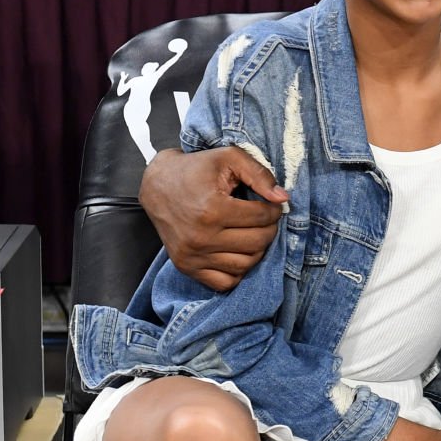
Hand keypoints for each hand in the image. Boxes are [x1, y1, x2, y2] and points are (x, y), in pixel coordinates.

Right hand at [138, 147, 288, 290]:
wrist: (158, 185)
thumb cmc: (196, 169)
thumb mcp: (229, 157)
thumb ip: (259, 174)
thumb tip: (283, 198)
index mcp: (212, 210)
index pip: (262, 218)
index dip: (274, 209)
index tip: (272, 205)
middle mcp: (201, 238)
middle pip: (257, 243)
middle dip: (269, 229)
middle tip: (265, 219)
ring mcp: (192, 256)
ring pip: (245, 265)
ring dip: (257, 250)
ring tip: (253, 233)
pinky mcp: (186, 267)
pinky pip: (224, 283)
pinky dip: (238, 270)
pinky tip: (238, 251)